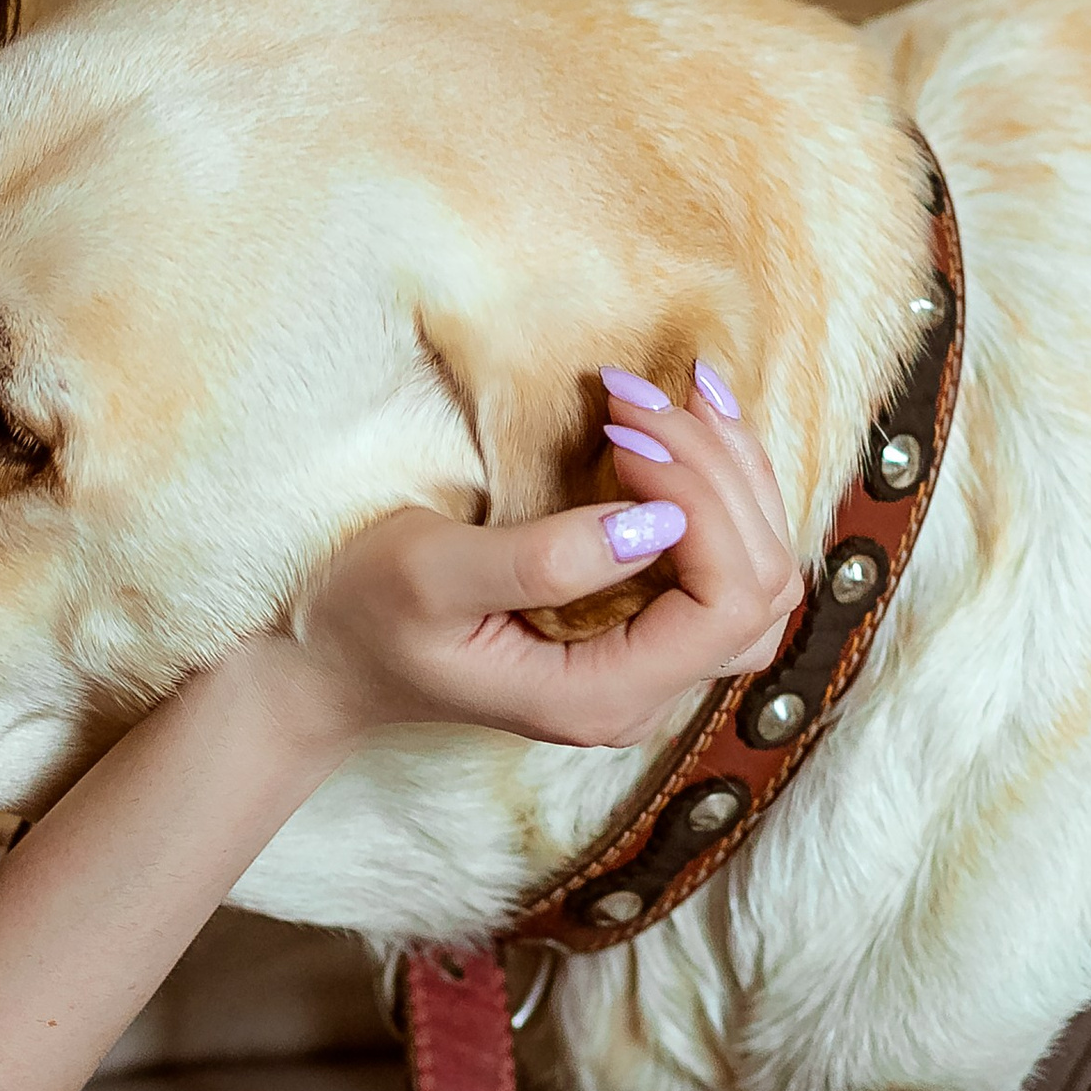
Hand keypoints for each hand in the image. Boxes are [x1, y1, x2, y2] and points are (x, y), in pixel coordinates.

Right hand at [277, 359, 801, 752]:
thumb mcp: (430, 575)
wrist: (329, 661)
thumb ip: (542, 561)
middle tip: (636, 400)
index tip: (620, 433)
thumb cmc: (364, 614)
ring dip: (734, 477)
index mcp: (603, 695)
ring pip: (759, 577)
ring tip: (682, 396)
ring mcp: (648, 663)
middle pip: (761, 590)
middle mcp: (645, 692)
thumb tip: (657, 524)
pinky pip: (724, 564)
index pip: (726, 604)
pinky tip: (688, 424)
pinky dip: (720, 487)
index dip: (701, 503)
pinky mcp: (638, 627)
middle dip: (721, 478)